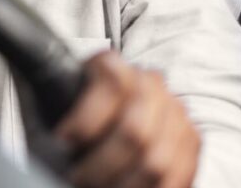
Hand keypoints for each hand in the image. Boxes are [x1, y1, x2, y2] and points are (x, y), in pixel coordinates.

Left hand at [55, 51, 199, 187]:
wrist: (97, 125)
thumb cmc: (67, 119)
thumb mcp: (49, 105)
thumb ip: (51, 99)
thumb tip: (51, 112)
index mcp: (111, 64)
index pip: (111, 82)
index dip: (86, 119)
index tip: (63, 141)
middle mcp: (149, 82)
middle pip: (135, 130)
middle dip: (102, 164)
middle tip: (78, 177)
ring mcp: (175, 111)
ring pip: (155, 159)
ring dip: (124, 183)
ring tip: (97, 186)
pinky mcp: (191, 140)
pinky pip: (178, 176)